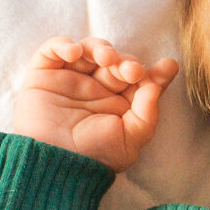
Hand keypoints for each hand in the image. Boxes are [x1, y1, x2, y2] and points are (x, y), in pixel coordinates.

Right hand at [13, 36, 179, 171]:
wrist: (56, 164)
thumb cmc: (94, 156)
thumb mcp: (131, 137)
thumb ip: (148, 108)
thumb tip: (164, 76)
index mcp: (118, 103)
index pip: (138, 79)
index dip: (153, 71)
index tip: (166, 68)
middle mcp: (95, 89)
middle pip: (116, 61)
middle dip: (126, 62)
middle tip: (132, 72)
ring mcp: (70, 80)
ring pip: (89, 49)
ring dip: (100, 47)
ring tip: (106, 58)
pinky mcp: (43, 76)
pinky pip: (52, 50)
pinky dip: (63, 45)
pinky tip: (75, 52)